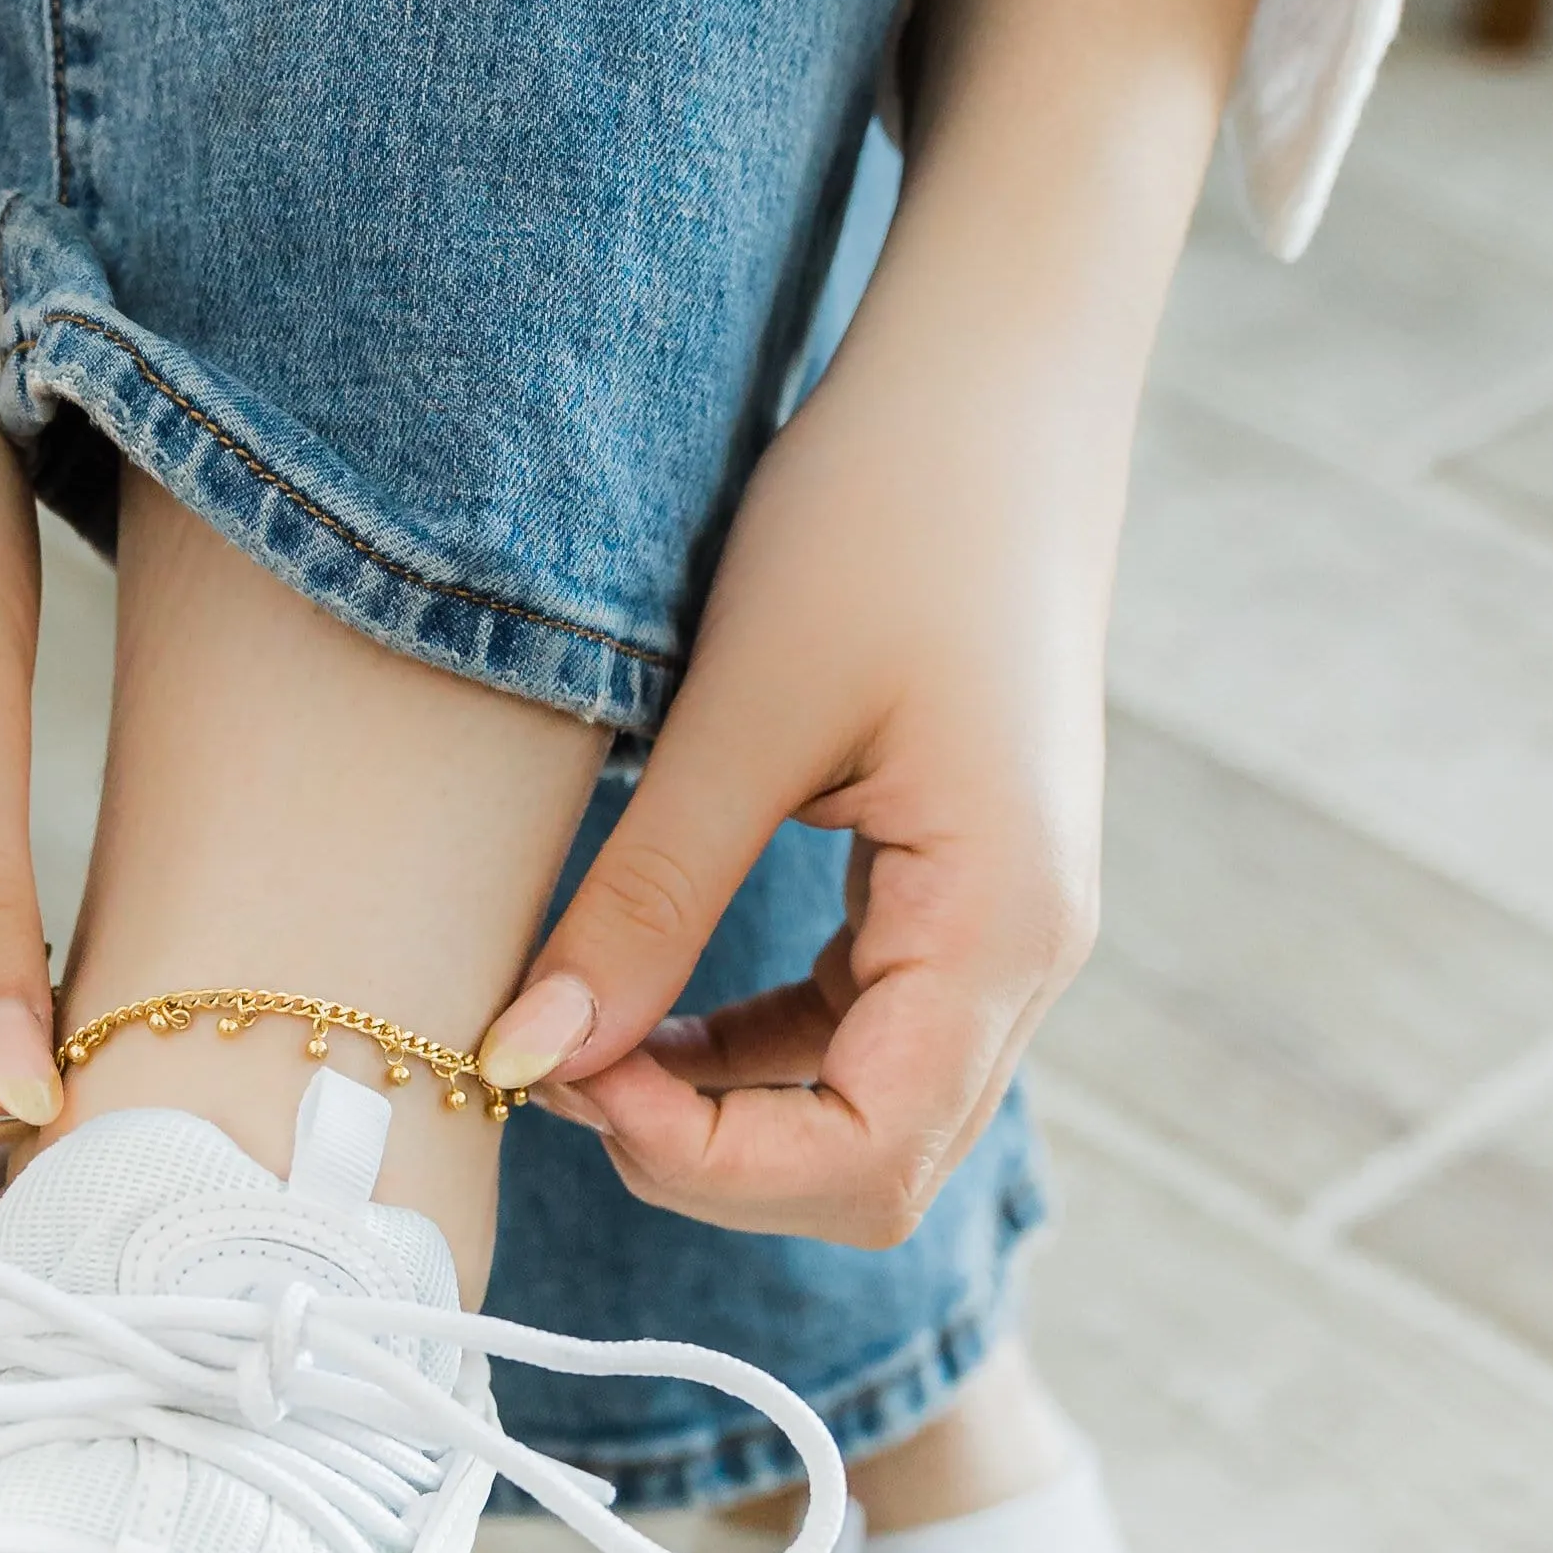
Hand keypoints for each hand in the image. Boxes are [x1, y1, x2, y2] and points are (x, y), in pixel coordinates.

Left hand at [476, 351, 1107, 1246]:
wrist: (993, 383)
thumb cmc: (888, 510)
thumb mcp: (744, 710)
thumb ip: (644, 901)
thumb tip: (524, 1056)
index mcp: (1002, 925)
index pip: (864, 1158)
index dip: (705, 1161)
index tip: (568, 1071)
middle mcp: (1028, 956)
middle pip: (871, 1169)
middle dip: (704, 1151)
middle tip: (556, 1052)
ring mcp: (1002, 932)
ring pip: (859, 1114)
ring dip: (716, 1108)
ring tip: (581, 1022)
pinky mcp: (957, 896)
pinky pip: (854, 1034)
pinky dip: (745, 1050)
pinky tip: (644, 991)